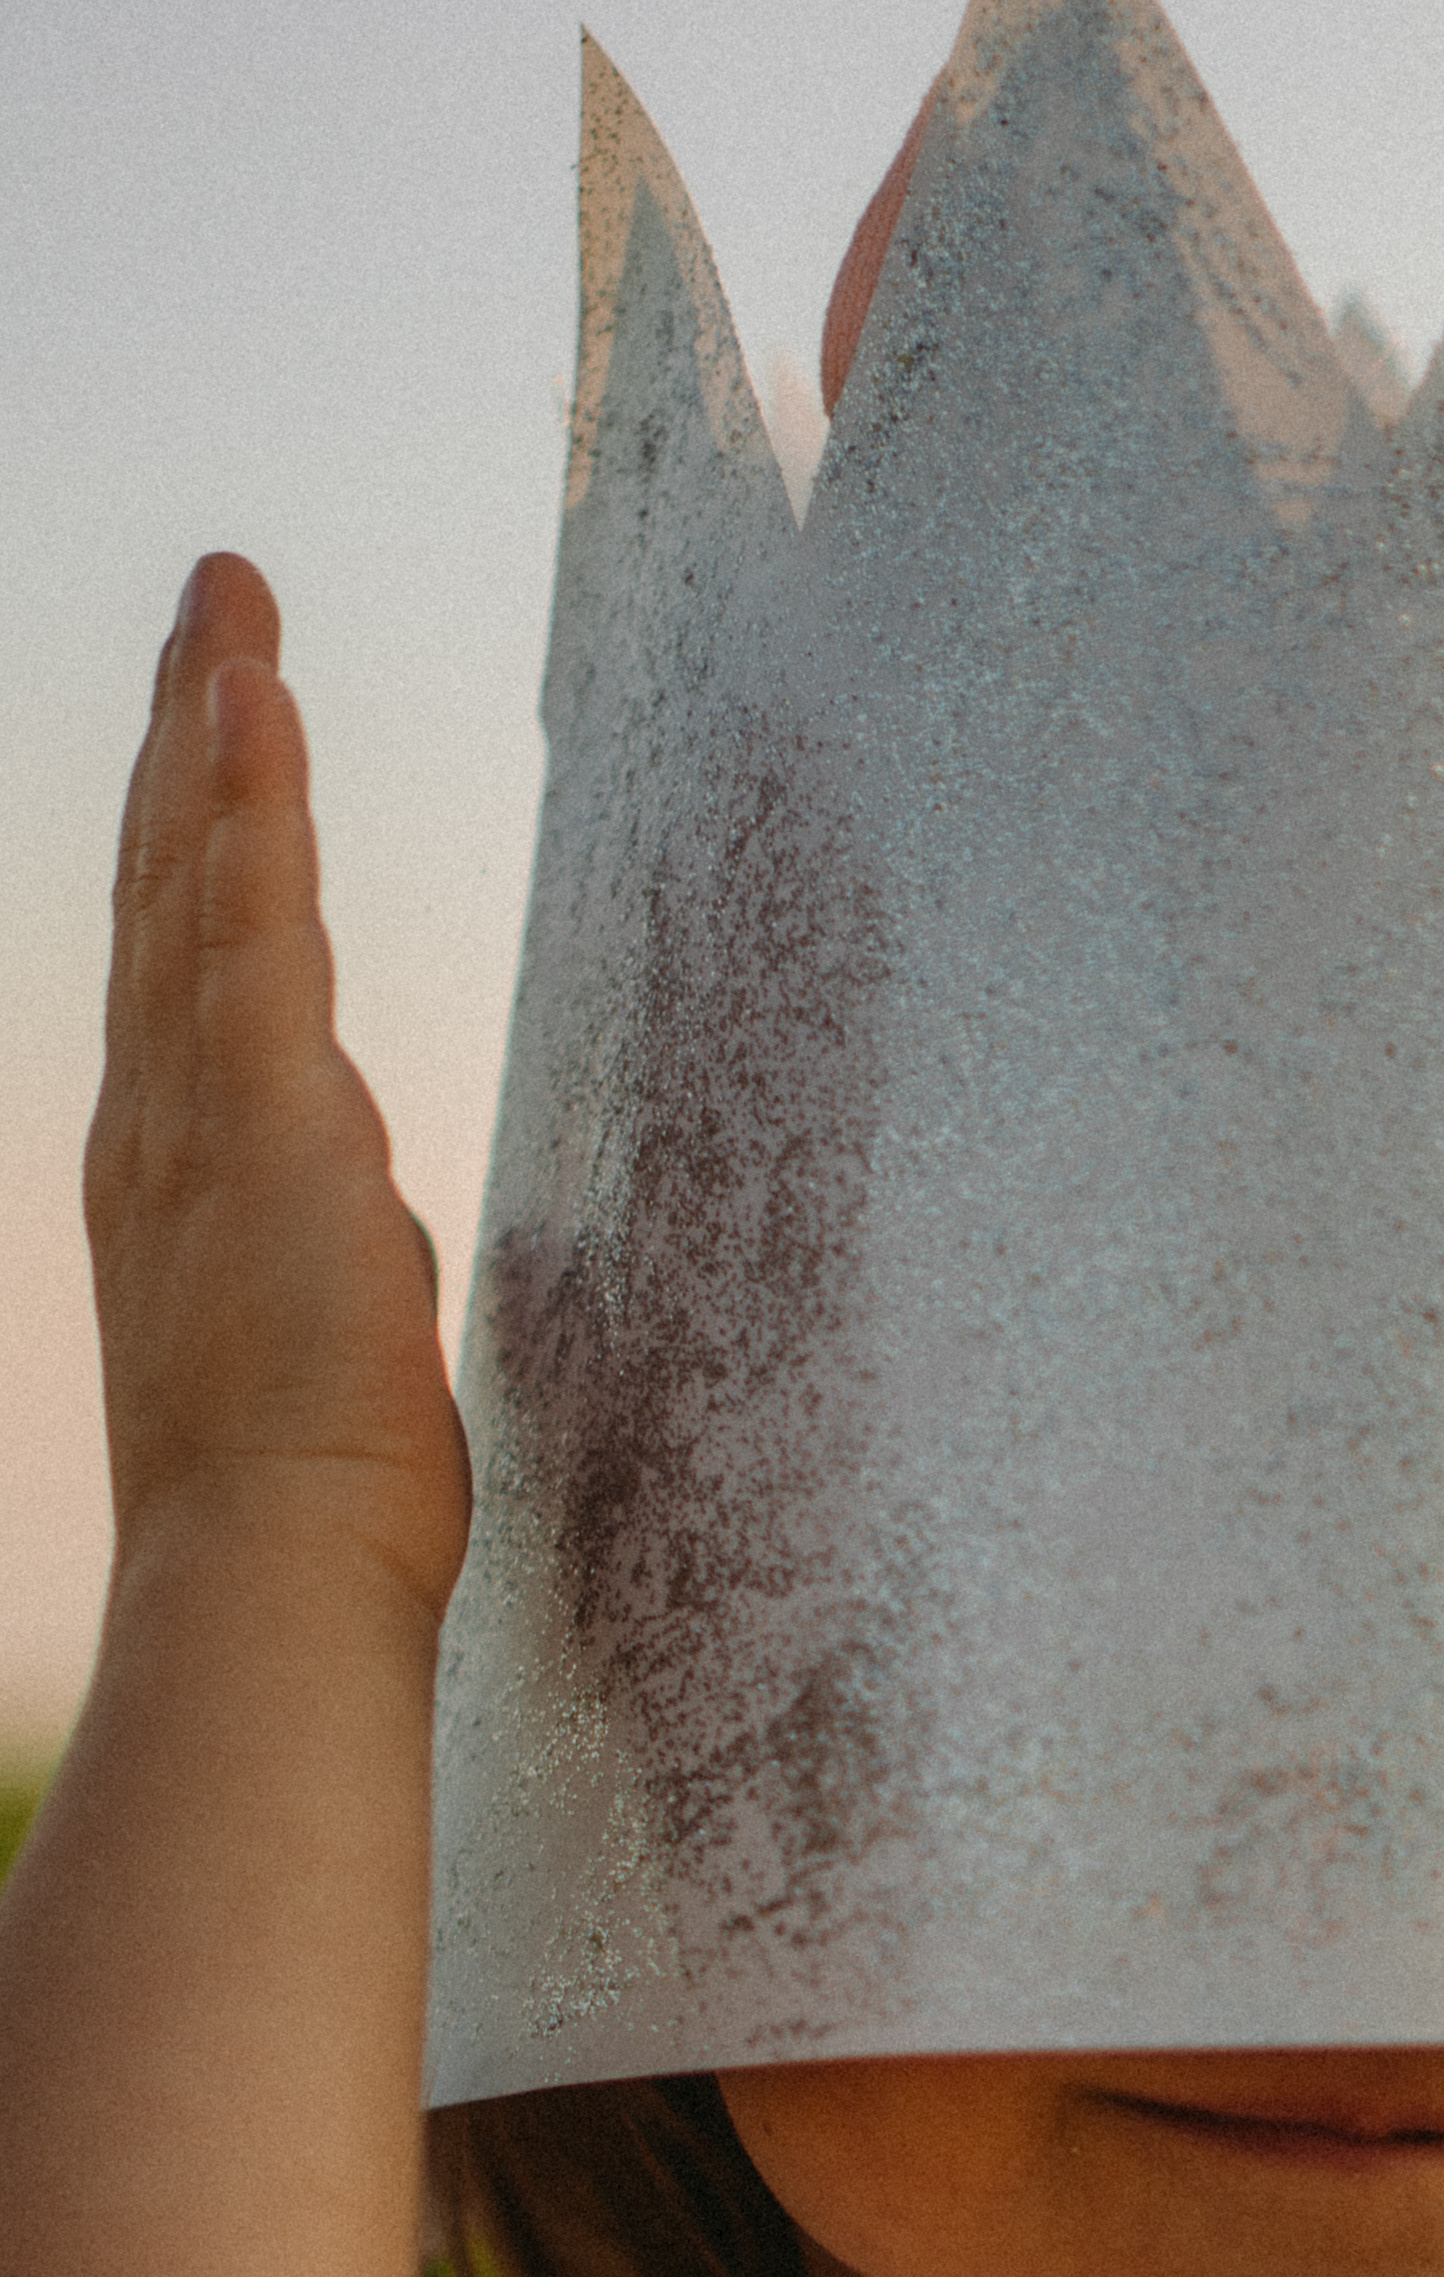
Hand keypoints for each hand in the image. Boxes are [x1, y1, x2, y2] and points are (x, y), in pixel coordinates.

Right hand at [83, 554, 468, 1613]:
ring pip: (196, 882)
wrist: (270, 1583)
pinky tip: (249, 691)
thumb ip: (331, 1278)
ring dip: (213, 732)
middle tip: (209, 618)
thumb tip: (363, 1250)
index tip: (204, 754)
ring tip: (230, 605)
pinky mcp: (262, 1121)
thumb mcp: (313, 1365)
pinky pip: (252, 922)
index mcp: (174, 1190)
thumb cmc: (310, 1520)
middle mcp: (158, 1132)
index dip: (185, 857)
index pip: (177, 984)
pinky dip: (247, 801)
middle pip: (162, 899)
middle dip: (183, 748)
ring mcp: (197, 1119)